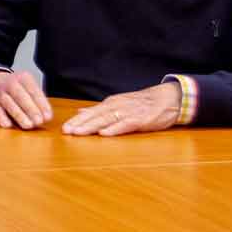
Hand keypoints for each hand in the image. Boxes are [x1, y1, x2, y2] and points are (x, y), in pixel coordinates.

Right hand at [0, 68, 52, 129]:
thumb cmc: (15, 91)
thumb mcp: (28, 89)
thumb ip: (37, 102)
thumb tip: (46, 116)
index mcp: (23, 78)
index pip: (33, 90)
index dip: (41, 104)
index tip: (48, 117)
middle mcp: (9, 83)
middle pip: (19, 95)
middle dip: (30, 109)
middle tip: (39, 121)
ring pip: (7, 102)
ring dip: (18, 114)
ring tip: (29, 125)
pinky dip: (1, 118)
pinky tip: (9, 124)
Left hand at [62, 82, 182, 136]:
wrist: (167, 98)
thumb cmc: (142, 103)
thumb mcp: (118, 104)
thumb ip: (99, 109)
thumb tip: (80, 112)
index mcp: (110, 104)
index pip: (90, 113)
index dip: (76, 120)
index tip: (64, 128)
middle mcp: (117, 107)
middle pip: (95, 116)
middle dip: (79, 124)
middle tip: (66, 131)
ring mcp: (128, 113)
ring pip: (106, 120)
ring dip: (91, 126)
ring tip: (78, 133)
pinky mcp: (141, 120)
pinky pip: (125, 124)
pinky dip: (114, 129)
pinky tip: (104, 133)